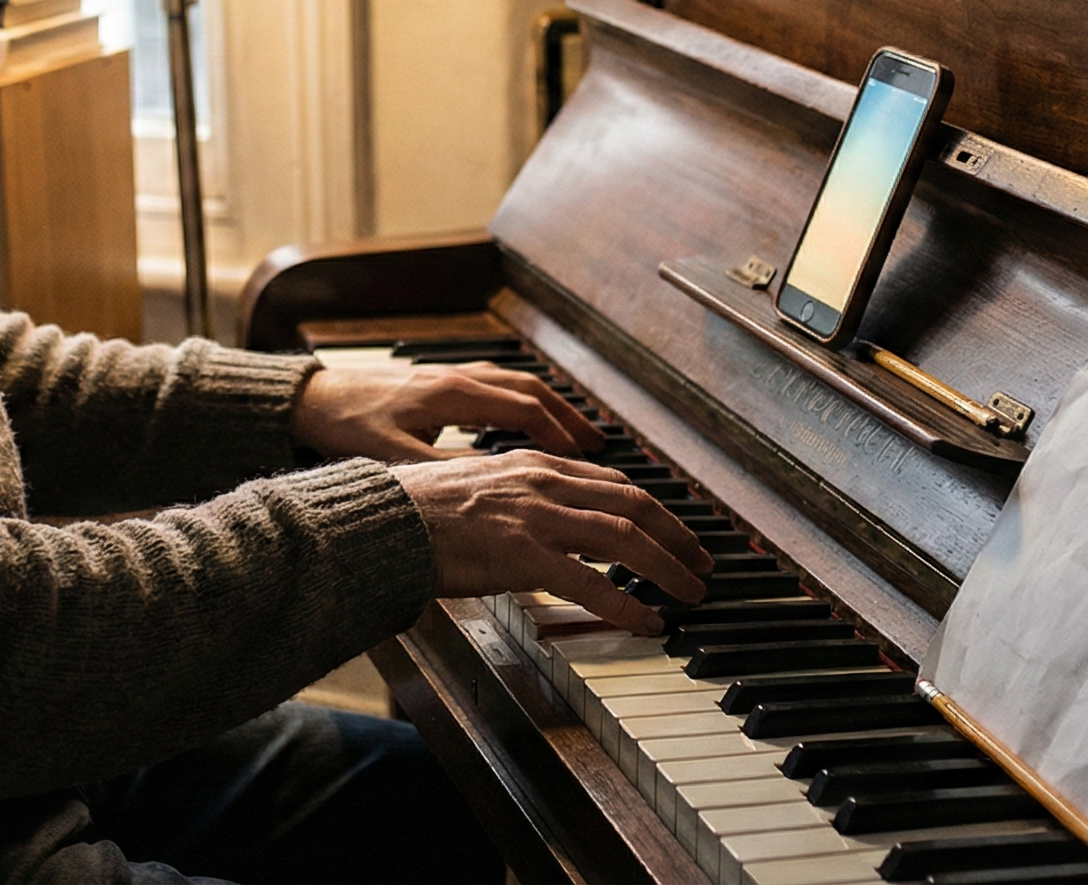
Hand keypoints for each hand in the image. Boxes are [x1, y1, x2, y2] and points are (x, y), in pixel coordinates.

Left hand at [291, 361, 606, 461]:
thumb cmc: (344, 426)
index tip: (585, 457)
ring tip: (573, 433)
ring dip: (549, 406)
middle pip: (530, 390)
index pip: (524, 409)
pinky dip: (519, 401)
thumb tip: (490, 485)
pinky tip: (522, 422)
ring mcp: (447, 376)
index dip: (559, 433)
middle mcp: (456, 378)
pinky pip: (493, 385)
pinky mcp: (434, 381)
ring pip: (513, 383)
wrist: (308, 398)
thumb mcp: (394, 458)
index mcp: (451, 394)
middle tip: (599, 445)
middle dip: (568, 417)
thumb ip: (444, 471)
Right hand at [393, 450, 712, 634]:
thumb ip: (524, 497)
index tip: (674, 530)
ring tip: (690, 593)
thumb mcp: (485, 486)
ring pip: (624, 537)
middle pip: (634, 504)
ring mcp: (536, 517)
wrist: (386, 520)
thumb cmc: (424, 511)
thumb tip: (553, 520)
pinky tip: (648, 621)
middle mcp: (544, 483)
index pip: (613, 483)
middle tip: (701, 562)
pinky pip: (591, 582)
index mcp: (537, 465)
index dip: (653, 509)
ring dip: (667, 566)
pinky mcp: (523, 554)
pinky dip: (627, 603)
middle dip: (677, 535)